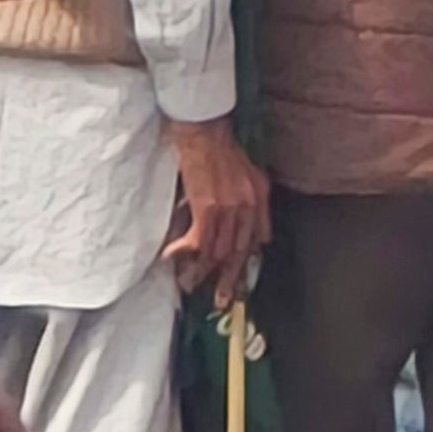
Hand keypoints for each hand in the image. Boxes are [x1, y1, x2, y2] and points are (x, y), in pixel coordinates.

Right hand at [161, 116, 268, 305]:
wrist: (204, 131)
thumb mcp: (251, 176)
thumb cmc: (222, 150)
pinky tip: (171, 258)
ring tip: (189, 285)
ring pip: (219, 252)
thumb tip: (261, 239)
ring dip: (202, 272)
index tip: (239, 284)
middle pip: (239, 252)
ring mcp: (229, 209)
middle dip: (228, 279)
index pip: (256, 241)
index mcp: (259, 199)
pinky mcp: (208, 208)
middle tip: (221, 300)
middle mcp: (248, 207)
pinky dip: (186, 253)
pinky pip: (200, 242)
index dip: (246, 266)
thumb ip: (255, 206)